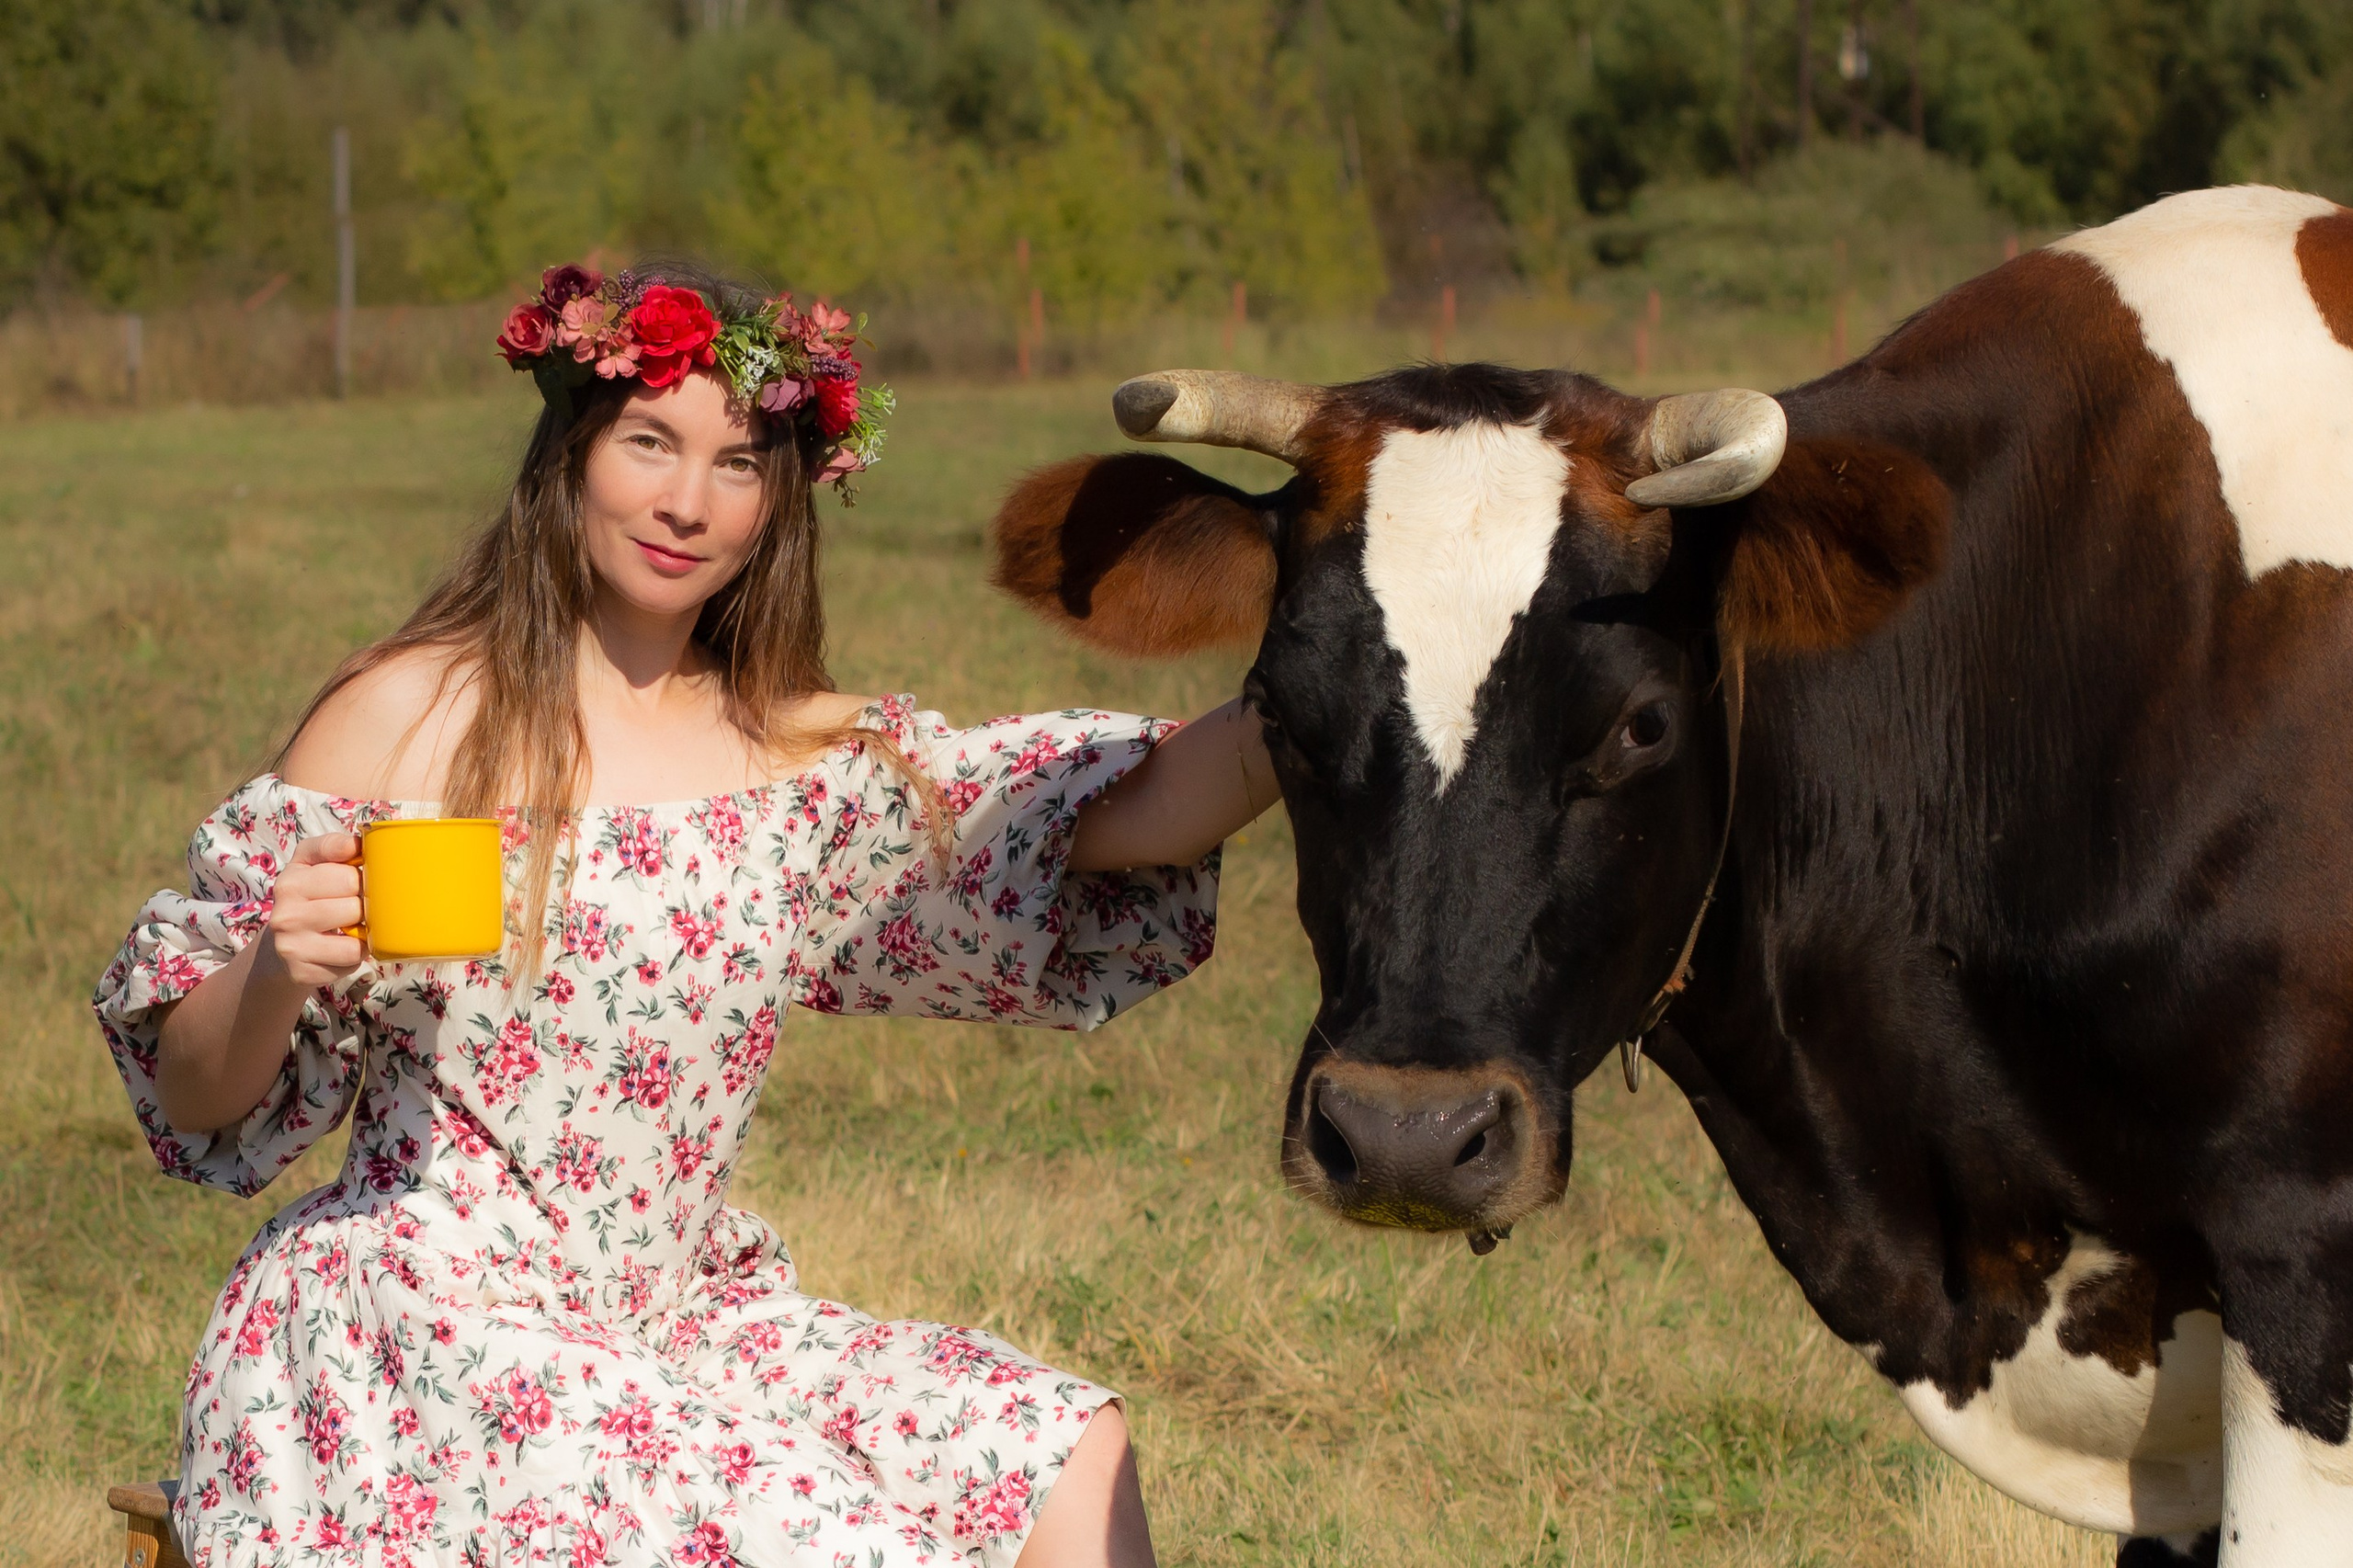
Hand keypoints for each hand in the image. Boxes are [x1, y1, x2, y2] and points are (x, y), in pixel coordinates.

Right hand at [261, 832, 366, 989]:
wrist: (282, 947)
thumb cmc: (308, 897)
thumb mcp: (311, 863)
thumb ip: (331, 846)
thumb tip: (356, 842)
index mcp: (291, 882)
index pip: (349, 877)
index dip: (362, 881)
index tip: (356, 883)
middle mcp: (285, 914)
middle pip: (355, 908)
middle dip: (364, 908)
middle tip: (354, 909)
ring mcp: (291, 946)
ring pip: (355, 940)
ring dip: (363, 935)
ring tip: (351, 929)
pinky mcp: (302, 972)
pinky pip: (349, 962)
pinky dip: (354, 957)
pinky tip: (340, 949)